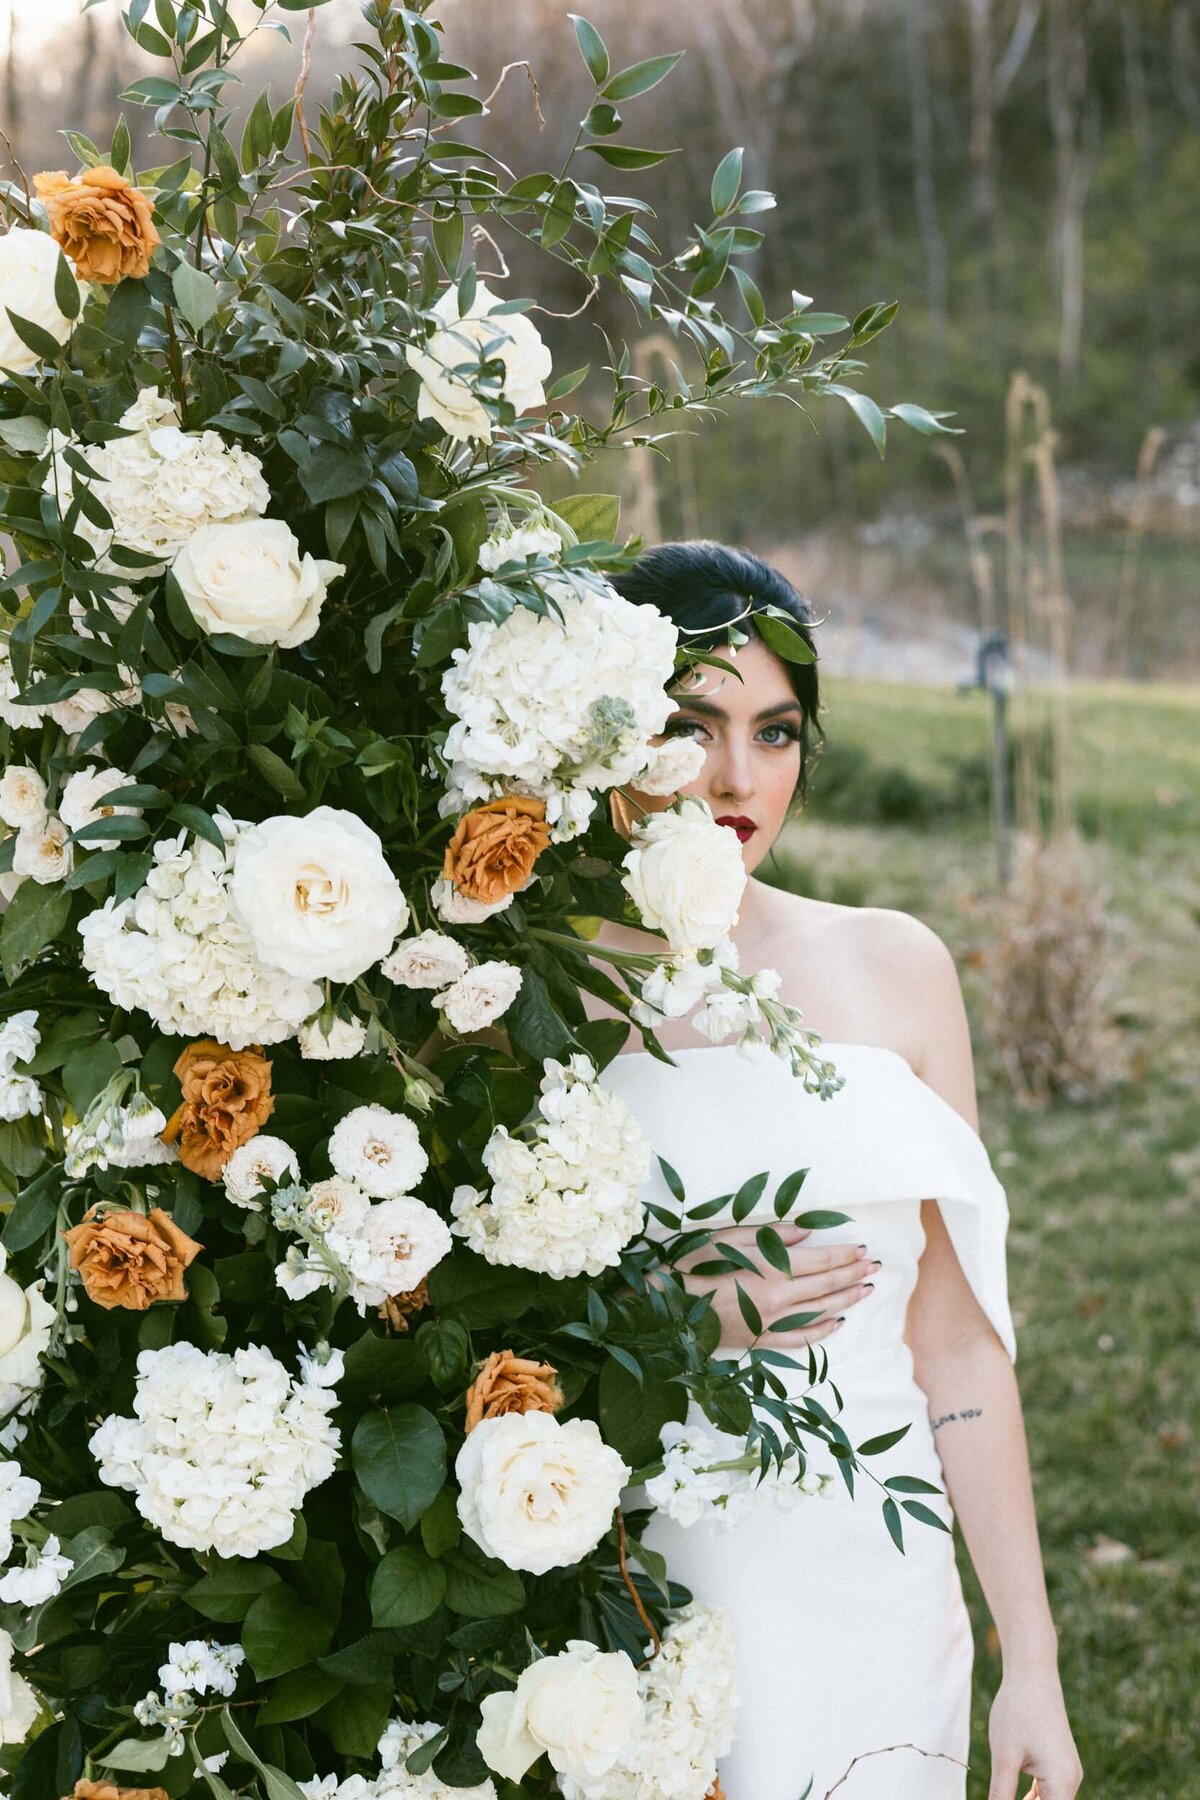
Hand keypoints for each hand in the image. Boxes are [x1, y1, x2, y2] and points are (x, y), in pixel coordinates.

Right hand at [674, 1224, 878, 1348]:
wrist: (659, 1311)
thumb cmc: (685, 1268)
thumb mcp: (723, 1241)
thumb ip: (768, 1237)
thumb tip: (805, 1232)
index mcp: (767, 1272)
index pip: (819, 1261)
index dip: (844, 1255)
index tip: (862, 1249)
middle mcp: (775, 1301)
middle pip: (826, 1287)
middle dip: (853, 1274)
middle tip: (874, 1266)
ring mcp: (769, 1325)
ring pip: (819, 1314)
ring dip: (845, 1300)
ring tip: (864, 1290)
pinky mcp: (759, 1342)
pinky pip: (800, 1339)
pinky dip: (821, 1331)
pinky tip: (835, 1323)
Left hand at [987, 1665, 1082, 1799]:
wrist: (1032, 1674)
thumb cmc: (1017, 1711)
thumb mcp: (1004, 1757)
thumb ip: (1001, 1795)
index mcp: (1063, 1784)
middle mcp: (1072, 1781)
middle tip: (1001, 1797)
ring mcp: (1067, 1772)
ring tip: (1005, 1795)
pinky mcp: (1059, 1764)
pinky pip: (1048, 1792)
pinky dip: (1033, 1799)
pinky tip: (1015, 1797)